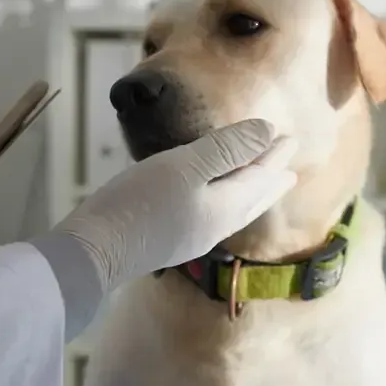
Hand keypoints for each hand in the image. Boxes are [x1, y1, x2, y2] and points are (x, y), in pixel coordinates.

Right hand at [57, 119, 297, 290]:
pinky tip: (216, 202)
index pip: (258, 176)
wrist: (94, 251)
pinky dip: (230, 203)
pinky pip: (217, 218)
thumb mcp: (186, 166)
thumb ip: (228, 149)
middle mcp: (217, 226)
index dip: (273, 155)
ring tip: (264, 187)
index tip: (289, 138)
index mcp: (226, 206)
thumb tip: (267, 133)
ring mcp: (194, 238)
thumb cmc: (140, 202)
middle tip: (290, 172)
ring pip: (236, 212)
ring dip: (254, 195)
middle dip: (271, 180)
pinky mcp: (173, 242)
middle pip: (253, 199)